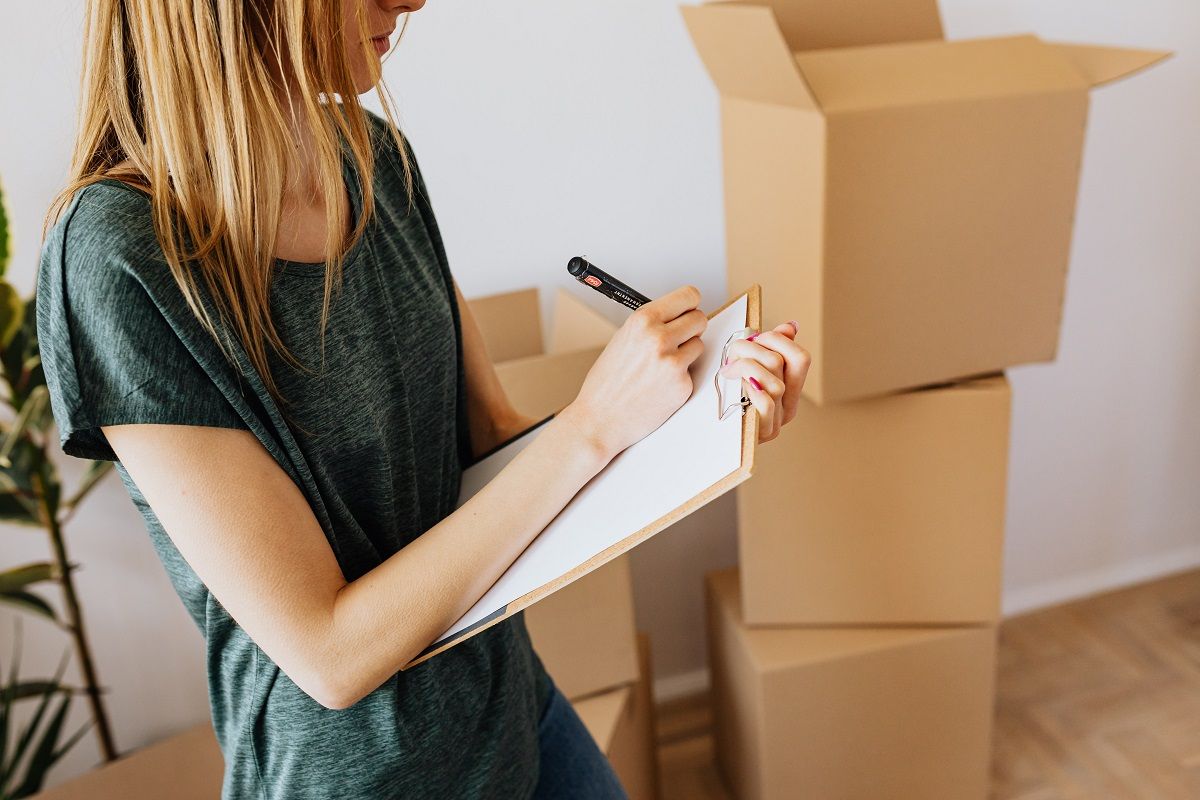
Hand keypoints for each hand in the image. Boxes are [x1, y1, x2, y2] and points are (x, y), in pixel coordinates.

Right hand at [564, 285, 707, 459]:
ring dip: (686, 353)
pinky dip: (680, 377)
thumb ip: (652, 325)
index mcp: (643, 320)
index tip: (689, 309)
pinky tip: (659, 386)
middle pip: (700, 319)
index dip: (690, 304)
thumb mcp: (623, 339)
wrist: (599, 419)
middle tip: (678, 339)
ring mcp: (673, 363)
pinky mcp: (682, 385)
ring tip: (661, 366)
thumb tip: (678, 315)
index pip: (688, 296)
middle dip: (691, 328)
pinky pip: (692, 371)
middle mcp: (659, 338)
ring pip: (699, 345)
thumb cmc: (606, 382)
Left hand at [717, 320, 809, 443]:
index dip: (778, 340)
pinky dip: (751, 388)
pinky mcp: (762, 433)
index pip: (801, 358)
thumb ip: (768, 351)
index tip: (755, 337)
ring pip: (774, 382)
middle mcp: (788, 407)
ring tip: (728, 368)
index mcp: (789, 390)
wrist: (709, 440)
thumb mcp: (747, 371)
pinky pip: (766, 403)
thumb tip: (790, 327)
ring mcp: (776, 422)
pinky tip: (736, 384)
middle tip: (732, 350)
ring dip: (745, 366)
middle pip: (782, 364)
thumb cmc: (726, 403)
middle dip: (753, 347)